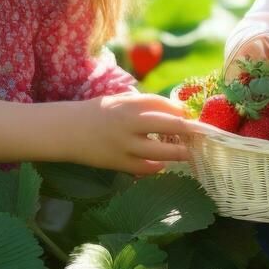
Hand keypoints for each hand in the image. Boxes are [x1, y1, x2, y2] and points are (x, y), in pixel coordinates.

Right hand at [82, 93, 203, 175]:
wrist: (67, 130)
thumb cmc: (97, 113)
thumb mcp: (120, 101)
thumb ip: (143, 106)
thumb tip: (173, 112)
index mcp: (128, 103)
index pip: (162, 103)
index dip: (179, 110)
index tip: (189, 115)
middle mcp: (128, 122)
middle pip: (167, 124)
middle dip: (187, 130)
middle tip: (201, 134)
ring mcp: (124, 144)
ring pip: (159, 151)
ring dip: (178, 153)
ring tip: (189, 154)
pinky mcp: (118, 162)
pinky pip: (144, 168)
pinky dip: (156, 167)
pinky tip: (162, 165)